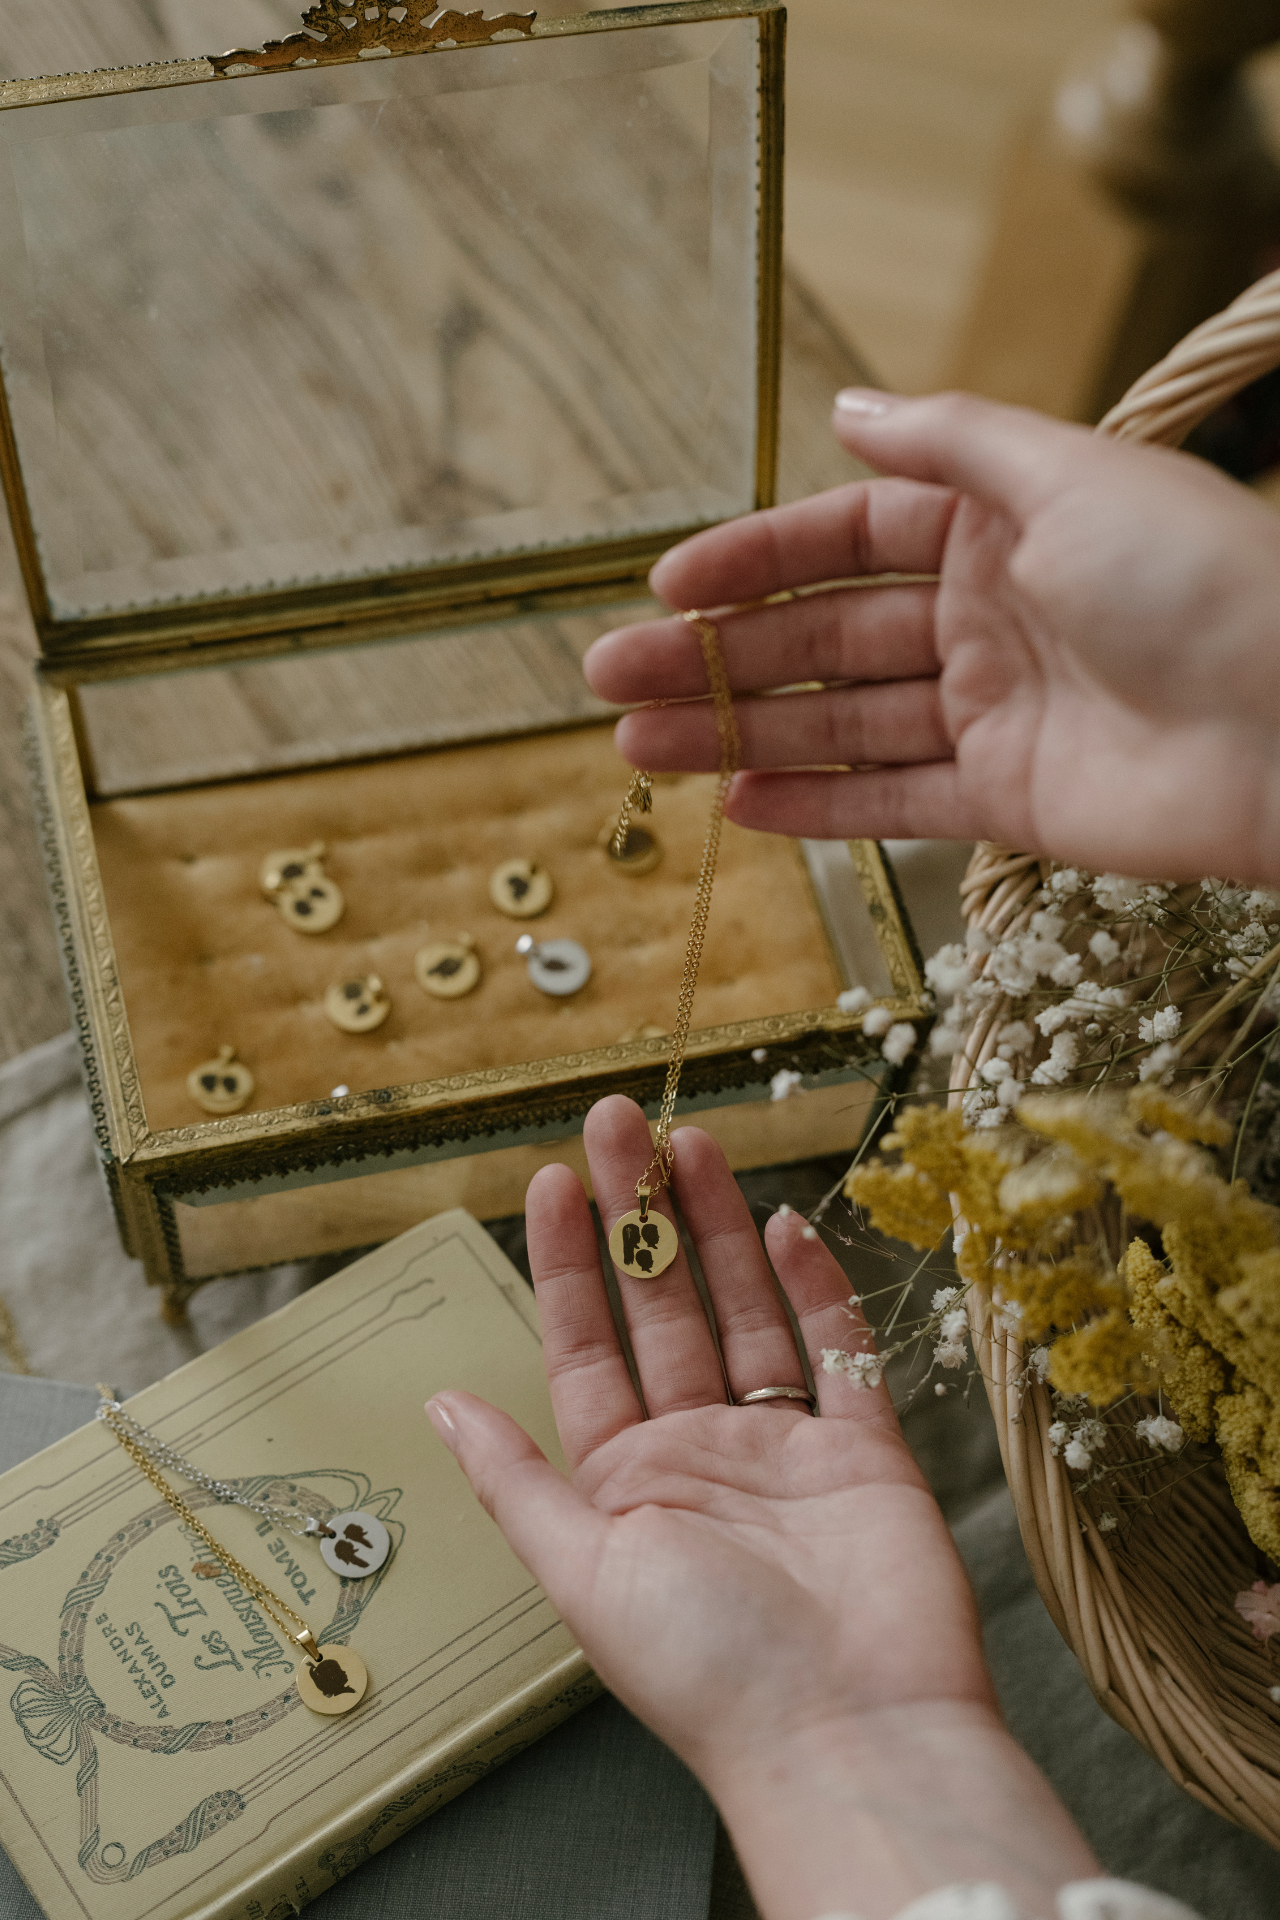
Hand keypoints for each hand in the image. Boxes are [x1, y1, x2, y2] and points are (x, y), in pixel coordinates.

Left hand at [426, 1098, 1096, 1918]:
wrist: (853, 1735)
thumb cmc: (708, 1670)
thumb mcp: (581, 1574)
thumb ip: (516, 1482)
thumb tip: (440, 1404)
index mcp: (625, 1482)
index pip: (586, 1346)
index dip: (568, 1261)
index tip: (554, 1180)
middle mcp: (700, 1453)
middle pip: (664, 1308)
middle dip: (640, 1213)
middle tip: (622, 1121)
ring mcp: (785, 1447)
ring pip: (746, 1311)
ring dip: (718, 1228)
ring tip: (692, 1142)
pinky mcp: (867, 1451)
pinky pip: (839, 1350)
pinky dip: (817, 1287)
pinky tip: (786, 1223)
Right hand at [584, 390, 1279, 886]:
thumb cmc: (1197, 578)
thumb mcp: (1067, 473)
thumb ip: (949, 443)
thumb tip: (847, 405)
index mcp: (996, 528)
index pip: (844, 537)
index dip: (754, 559)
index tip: (667, 585)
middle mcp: (983, 618)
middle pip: (821, 638)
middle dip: (714, 656)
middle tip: (607, 675)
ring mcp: (990, 714)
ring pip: (836, 724)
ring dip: (735, 733)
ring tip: (635, 747)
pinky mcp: (1006, 802)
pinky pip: (889, 802)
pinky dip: (812, 806)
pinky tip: (734, 803)